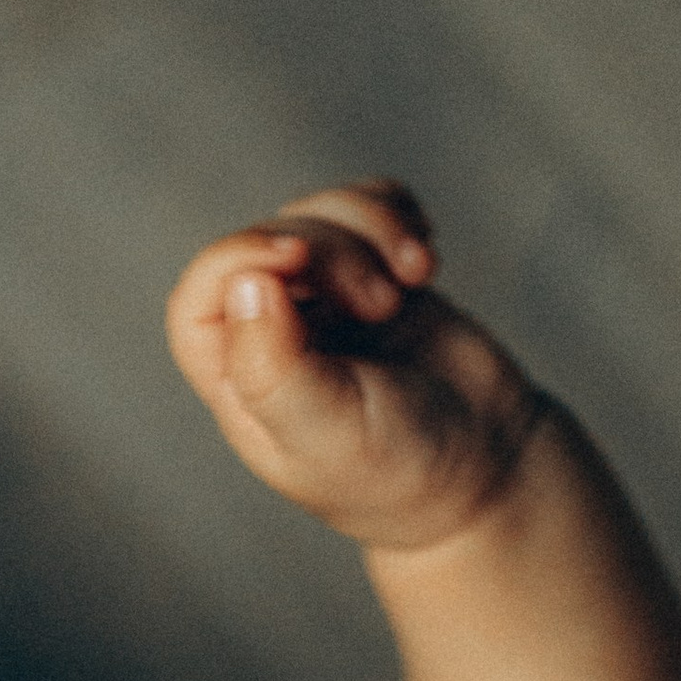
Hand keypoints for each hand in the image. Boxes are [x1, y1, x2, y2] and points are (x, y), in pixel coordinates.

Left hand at [164, 178, 541, 556]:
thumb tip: (244, 286)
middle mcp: (271, 335)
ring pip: (320, 213)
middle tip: (384, 304)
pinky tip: (423, 262)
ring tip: (417, 276)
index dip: (236, 255)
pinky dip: (395, 214)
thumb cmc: (396, 472)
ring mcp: (324, 300)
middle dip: (331, 248)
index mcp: (239, 382)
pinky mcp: (374, 274)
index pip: (200, 296)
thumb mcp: (330, 435)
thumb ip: (275, 371)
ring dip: (373, 227)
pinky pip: (364, 208)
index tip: (296, 258)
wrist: (480, 471)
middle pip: (271, 240)